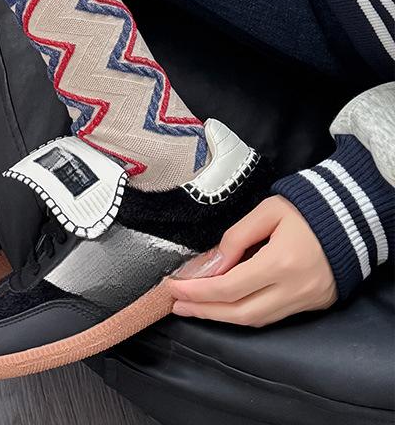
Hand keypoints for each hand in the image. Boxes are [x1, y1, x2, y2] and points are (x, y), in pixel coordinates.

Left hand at [167, 195, 336, 326]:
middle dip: (204, 311)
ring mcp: (307, 301)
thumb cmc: (307, 208)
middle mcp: (294, 289)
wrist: (353, 215)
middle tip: (176, 304)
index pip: (229, 287)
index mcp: (281, 263)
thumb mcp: (266, 211)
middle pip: (241, 313)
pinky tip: (226, 305)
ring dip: (222, 316)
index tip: (174, 287)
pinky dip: (246, 313)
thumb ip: (236, 237)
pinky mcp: (314, 304)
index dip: (198, 291)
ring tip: (195, 307)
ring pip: (257, 320)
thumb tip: (211, 263)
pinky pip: (273, 317)